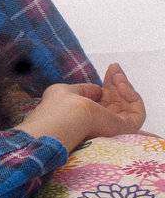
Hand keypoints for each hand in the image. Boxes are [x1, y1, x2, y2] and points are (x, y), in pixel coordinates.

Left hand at [20, 64, 147, 152]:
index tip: (111, 68)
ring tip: (117, 75)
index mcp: (85, 117)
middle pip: (116, 101)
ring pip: (128, 104)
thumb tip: (99, 90)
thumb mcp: (67, 92)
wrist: (62, 123)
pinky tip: (121, 85)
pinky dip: (132, 96)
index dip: (108, 83)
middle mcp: (100, 123)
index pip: (103, 99)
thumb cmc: (58, 108)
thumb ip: (85, 90)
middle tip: (115, 67)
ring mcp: (113, 128)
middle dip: (117, 82)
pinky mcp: (125, 130)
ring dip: (125, 86)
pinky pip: (137, 112)